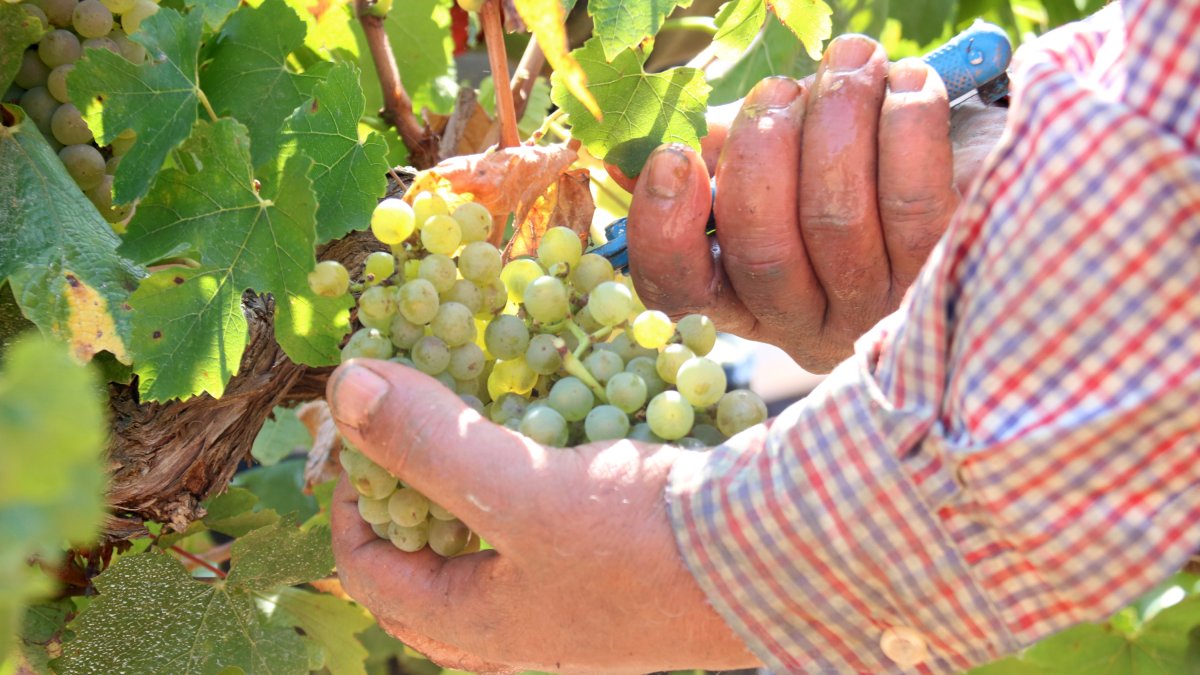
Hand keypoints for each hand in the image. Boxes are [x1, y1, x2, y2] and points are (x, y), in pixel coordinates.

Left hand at [327, 360, 760, 673]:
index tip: (360, 431)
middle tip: (403, 431)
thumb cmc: (646, 542)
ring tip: (470, 423)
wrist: (783, 556)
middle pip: (425, 567)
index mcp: (480, 624)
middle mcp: (522, 623)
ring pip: (488, 547)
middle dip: (402, 497)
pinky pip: (546, 528)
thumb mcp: (523, 491)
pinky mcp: (619, 568)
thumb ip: (430, 443)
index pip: (369, 572)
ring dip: (466, 485)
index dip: (346, 499)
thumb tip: (345, 385)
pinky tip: (549, 429)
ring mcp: (573, 600)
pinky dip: (530, 479)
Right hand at [620, 35, 1005, 371]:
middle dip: (762, 150)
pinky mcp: (944, 275)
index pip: (679, 287)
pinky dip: (906, 123)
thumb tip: (656, 151)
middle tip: (778, 90)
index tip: (675, 157)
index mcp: (747, 296)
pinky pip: (912, 200)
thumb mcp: (783, 169)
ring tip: (851, 61)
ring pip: (834, 219)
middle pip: (761, 251)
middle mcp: (807, 320)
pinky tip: (909, 82)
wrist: (987, 183)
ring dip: (836, 118)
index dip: (665, 227)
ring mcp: (876, 308)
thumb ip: (724, 159)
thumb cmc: (857, 168)